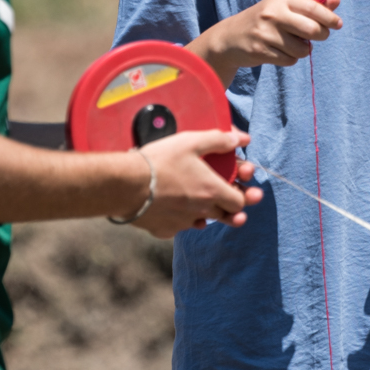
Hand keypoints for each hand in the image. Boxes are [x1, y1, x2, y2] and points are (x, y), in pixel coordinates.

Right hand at [132, 129, 261, 238]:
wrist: (126, 185)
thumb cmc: (160, 161)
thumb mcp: (191, 141)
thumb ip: (219, 140)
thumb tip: (243, 139)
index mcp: (212, 191)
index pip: (240, 203)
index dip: (243, 195)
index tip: (241, 186)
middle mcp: (202, 212)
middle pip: (226, 216)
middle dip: (232, 206)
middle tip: (229, 195)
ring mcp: (183, 224)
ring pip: (203, 222)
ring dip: (206, 212)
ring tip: (201, 202)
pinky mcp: (164, 230)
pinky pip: (178, 227)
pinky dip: (181, 219)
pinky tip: (175, 208)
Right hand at [197, 0, 341, 79]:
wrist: (230, 37)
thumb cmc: (265, 20)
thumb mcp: (285, 7)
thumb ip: (312, 5)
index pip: (313, 7)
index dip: (329, 18)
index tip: (338, 24)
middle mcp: (273, 13)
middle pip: (312, 30)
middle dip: (320, 36)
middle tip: (316, 37)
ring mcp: (266, 33)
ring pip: (302, 49)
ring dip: (302, 50)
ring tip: (291, 45)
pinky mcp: (261, 50)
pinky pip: (290, 60)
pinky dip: (290, 59)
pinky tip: (279, 52)